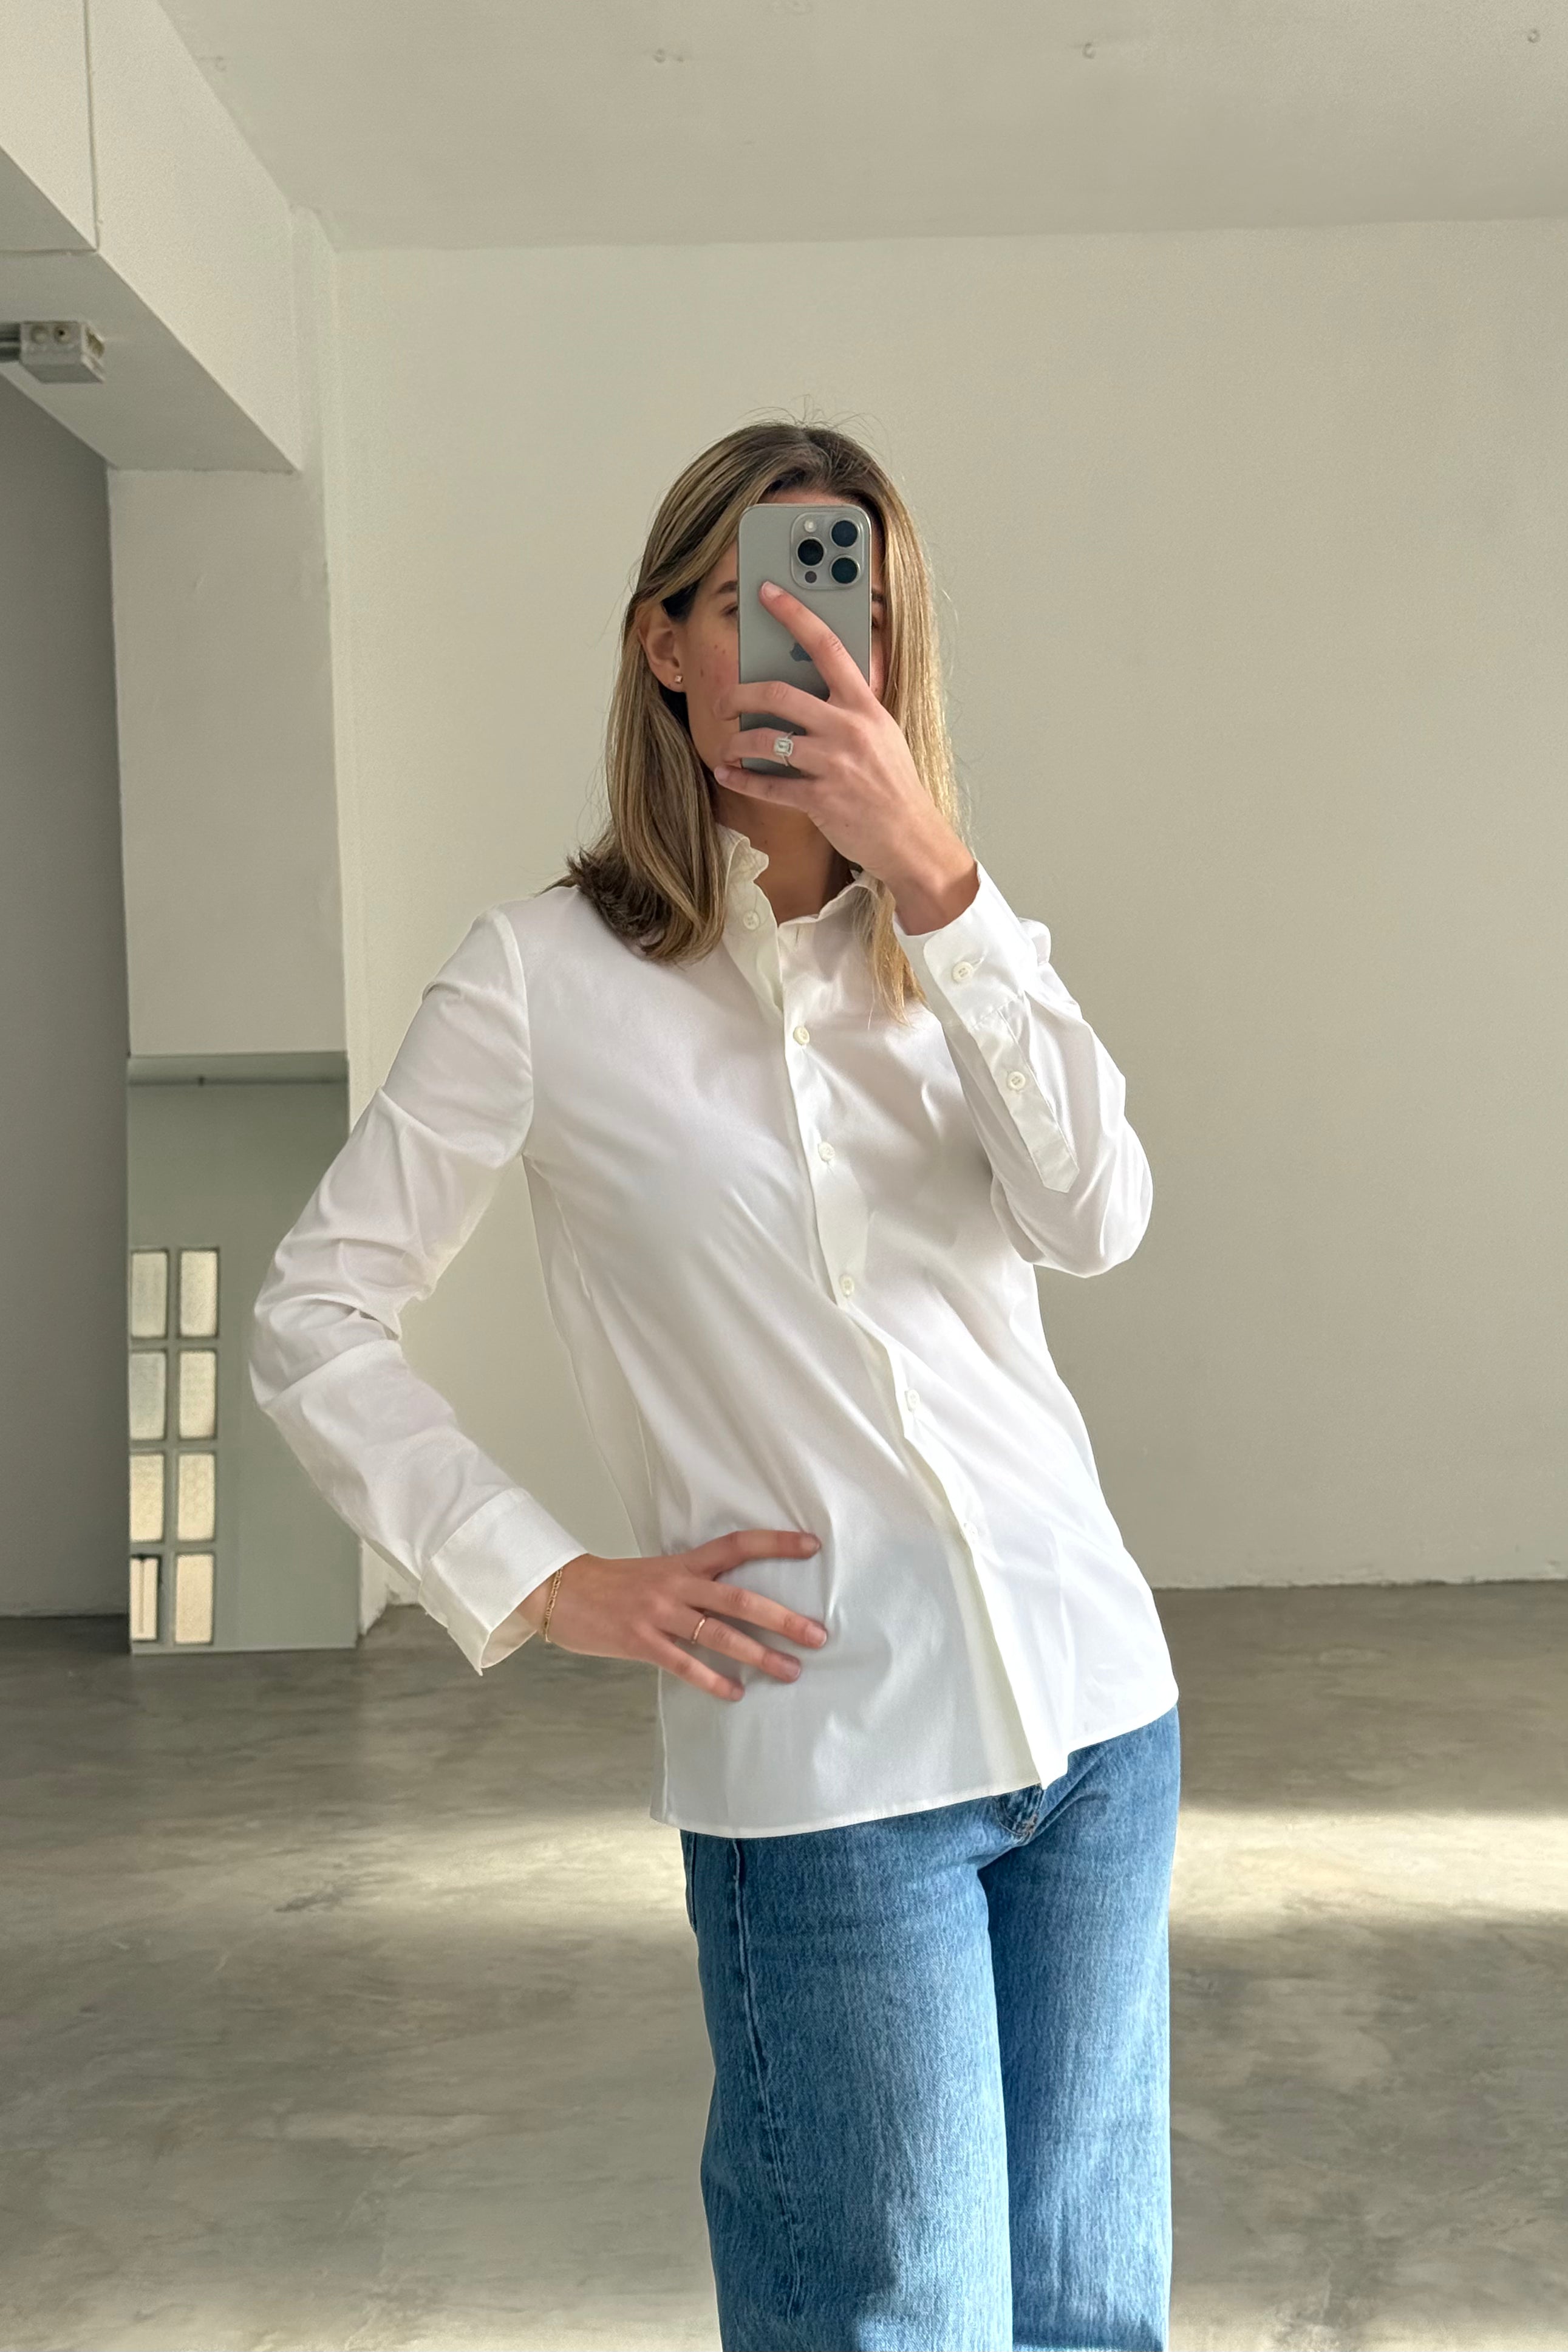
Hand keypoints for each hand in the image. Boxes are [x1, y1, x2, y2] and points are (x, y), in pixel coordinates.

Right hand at [516, 1529, 827, 1700]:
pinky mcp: (640, 1642)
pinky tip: (735, 1693)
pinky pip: (684, 1664)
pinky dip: (712, 1680)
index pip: (737, 1545)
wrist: (560, 1591)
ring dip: (759, 1655)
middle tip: (818, 1635)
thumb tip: (739, 1603)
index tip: (812, 1545)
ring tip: (790, 1671)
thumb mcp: (659, 1574)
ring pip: (718, 1634)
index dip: (775, 1543)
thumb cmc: (614, 1586)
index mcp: (683, 1562)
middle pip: (739, 1598)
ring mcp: (658, 1614)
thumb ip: (695, 1584)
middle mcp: (676, 1584)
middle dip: (782, 1618)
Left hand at [712, 579, 978, 934]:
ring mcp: (834, 764)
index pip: (827, 646)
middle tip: (724, 701)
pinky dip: (742, 780)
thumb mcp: (881, 733)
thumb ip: (849, 709)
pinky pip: (769, 785)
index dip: (795, 615)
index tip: (768, 594)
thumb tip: (809, 688)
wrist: (911, 836)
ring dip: (738, 742)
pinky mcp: (820, 799)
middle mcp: (848, 728)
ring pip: (768, 739)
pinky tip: (729, 774)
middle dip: (740, 694)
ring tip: (727, 746)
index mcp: (865, 705)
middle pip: (779, 693)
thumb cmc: (893, 785)